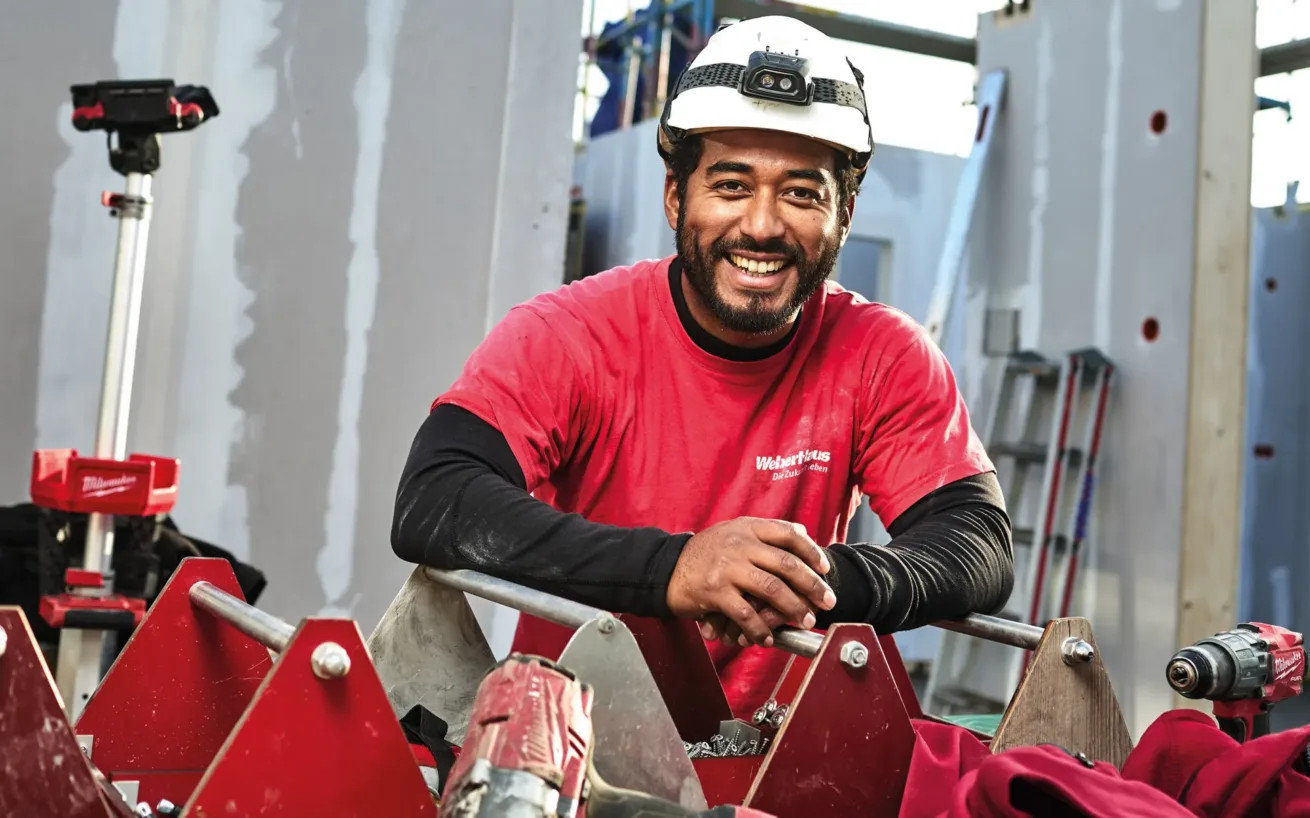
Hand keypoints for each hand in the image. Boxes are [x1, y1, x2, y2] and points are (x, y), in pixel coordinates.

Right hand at [665, 517, 835, 646]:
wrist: (665, 567)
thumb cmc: (704, 552)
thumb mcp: (733, 532)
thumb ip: (764, 532)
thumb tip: (801, 534)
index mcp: (747, 527)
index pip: (789, 534)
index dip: (812, 552)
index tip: (825, 569)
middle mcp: (739, 544)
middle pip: (787, 564)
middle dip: (812, 585)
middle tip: (827, 601)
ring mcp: (727, 568)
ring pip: (772, 590)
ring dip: (793, 609)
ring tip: (805, 620)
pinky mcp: (715, 591)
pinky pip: (745, 614)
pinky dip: (760, 629)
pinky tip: (768, 637)